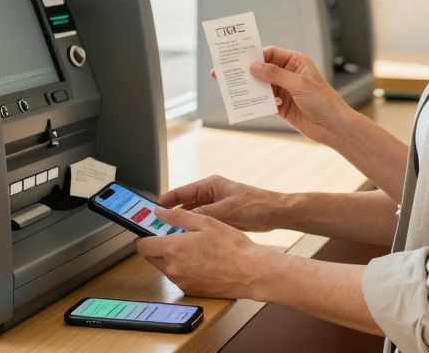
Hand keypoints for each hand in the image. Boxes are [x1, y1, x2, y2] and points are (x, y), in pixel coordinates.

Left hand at [135, 206, 280, 299]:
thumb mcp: (205, 222)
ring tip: (194, 248)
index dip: (144, 237)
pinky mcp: (191, 291)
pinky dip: (184, 269)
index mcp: (173, 249)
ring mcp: (181, 282)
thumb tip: (159, 213)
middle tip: (175, 236)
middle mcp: (173, 268)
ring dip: (172, 258)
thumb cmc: (231, 247)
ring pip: (166, 267)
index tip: (150, 231)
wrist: (250, 272)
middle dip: (158, 246)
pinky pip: (179, 277)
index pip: (142, 245)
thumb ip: (178, 216)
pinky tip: (201, 261)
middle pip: (151, 257)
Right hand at [158, 175, 286, 231]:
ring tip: (170, 236)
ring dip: (184, 225)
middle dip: (172, 216)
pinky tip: (188, 241)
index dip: (166, 201)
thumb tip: (182, 219)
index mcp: (210, 186)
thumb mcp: (225, 210)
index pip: (181, 192)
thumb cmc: (255, 205)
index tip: (152, 209)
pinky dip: (196, 231)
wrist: (275, 213)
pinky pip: (204, 225)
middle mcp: (211, 195)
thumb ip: (203, 214)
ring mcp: (216, 206)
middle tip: (158, 227)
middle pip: (185, 205)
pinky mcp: (222, 218)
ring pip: (193, 217)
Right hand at [247, 46, 349, 144]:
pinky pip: (265, 101)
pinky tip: (249, 103)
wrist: (334, 127)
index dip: (257, 56)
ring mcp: (285, 91)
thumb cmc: (324, 101)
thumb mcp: (299, 84)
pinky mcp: (281, 106)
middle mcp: (289, 74)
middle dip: (250, 72)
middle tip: (232, 73)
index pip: (272, 53)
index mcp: (297, 62)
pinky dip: (257, 102)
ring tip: (237, 89)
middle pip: (264, 69)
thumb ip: (276, 74)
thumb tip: (254, 66)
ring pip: (263, 86)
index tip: (241, 60)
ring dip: (252, 88)